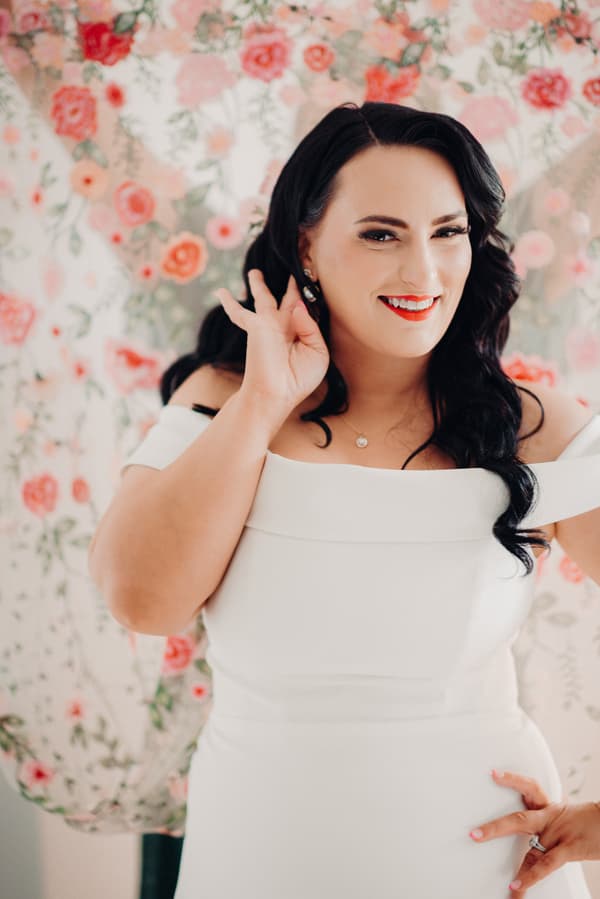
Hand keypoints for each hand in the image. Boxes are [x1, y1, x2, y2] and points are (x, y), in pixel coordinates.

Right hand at [215, 269, 329, 415]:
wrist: (275, 394)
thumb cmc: (298, 380)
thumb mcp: (317, 353)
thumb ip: (311, 327)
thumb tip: (298, 306)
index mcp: (300, 333)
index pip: (305, 311)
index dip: (308, 298)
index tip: (313, 279)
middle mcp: (285, 326)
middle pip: (288, 299)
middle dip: (290, 285)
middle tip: (292, 268)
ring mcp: (268, 325)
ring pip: (264, 298)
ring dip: (258, 285)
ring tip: (254, 273)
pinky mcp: (255, 326)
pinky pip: (239, 312)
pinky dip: (230, 303)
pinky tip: (221, 293)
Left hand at [469, 770, 599, 895]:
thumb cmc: (592, 824)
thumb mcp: (569, 818)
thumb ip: (550, 825)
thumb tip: (536, 839)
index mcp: (551, 808)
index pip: (529, 787)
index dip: (511, 779)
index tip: (493, 774)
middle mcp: (551, 818)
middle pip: (519, 818)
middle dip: (494, 827)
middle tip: (473, 834)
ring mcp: (559, 833)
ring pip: (528, 841)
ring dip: (508, 851)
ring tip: (484, 851)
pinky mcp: (569, 849)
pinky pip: (546, 864)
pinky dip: (530, 877)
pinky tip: (517, 887)